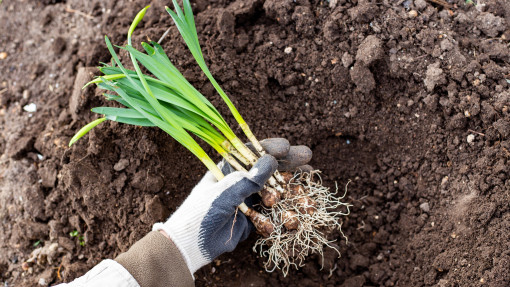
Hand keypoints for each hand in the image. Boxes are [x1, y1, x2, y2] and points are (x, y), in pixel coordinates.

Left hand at [153, 138, 312, 273]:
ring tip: (311, 176)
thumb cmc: (202, 213)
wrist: (192, 244)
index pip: (251, 152)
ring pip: (274, 186)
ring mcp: (248, 197)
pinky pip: (273, 208)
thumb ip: (248, 180)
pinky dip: (287, 204)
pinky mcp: (253, 215)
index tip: (287, 147)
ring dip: (292, 182)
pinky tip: (302, 199)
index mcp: (228, 168)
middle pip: (268, 167)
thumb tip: (271, 161)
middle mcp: (240, 180)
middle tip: (307, 156)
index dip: (270, 148)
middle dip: (288, 162)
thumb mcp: (224, 194)